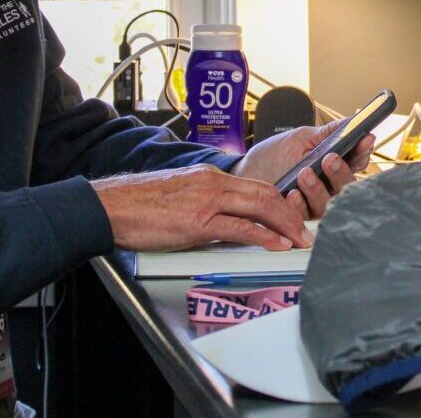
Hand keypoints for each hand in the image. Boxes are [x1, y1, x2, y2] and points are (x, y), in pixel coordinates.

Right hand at [90, 164, 311, 251]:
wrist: (114, 206)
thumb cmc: (142, 205)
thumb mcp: (182, 196)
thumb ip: (207, 205)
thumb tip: (227, 223)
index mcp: (209, 176)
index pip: (256, 185)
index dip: (280, 201)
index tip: (293, 216)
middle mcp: (212, 183)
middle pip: (265, 193)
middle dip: (291, 213)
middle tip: (306, 231)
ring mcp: (206, 201)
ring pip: (258, 206)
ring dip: (285, 224)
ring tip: (299, 239)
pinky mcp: (198, 222)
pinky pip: (238, 227)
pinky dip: (262, 235)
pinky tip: (276, 244)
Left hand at [232, 120, 374, 218]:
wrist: (247, 173)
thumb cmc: (275, 155)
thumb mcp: (301, 138)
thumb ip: (327, 133)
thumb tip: (353, 122)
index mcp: (334, 163)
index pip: (357, 159)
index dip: (363, 150)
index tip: (363, 139)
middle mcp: (329, 185)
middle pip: (348, 184)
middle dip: (341, 171)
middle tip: (330, 158)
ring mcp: (316, 202)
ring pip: (329, 202)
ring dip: (318, 188)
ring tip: (304, 174)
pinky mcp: (300, 217)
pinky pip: (306, 215)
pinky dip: (300, 204)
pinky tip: (292, 194)